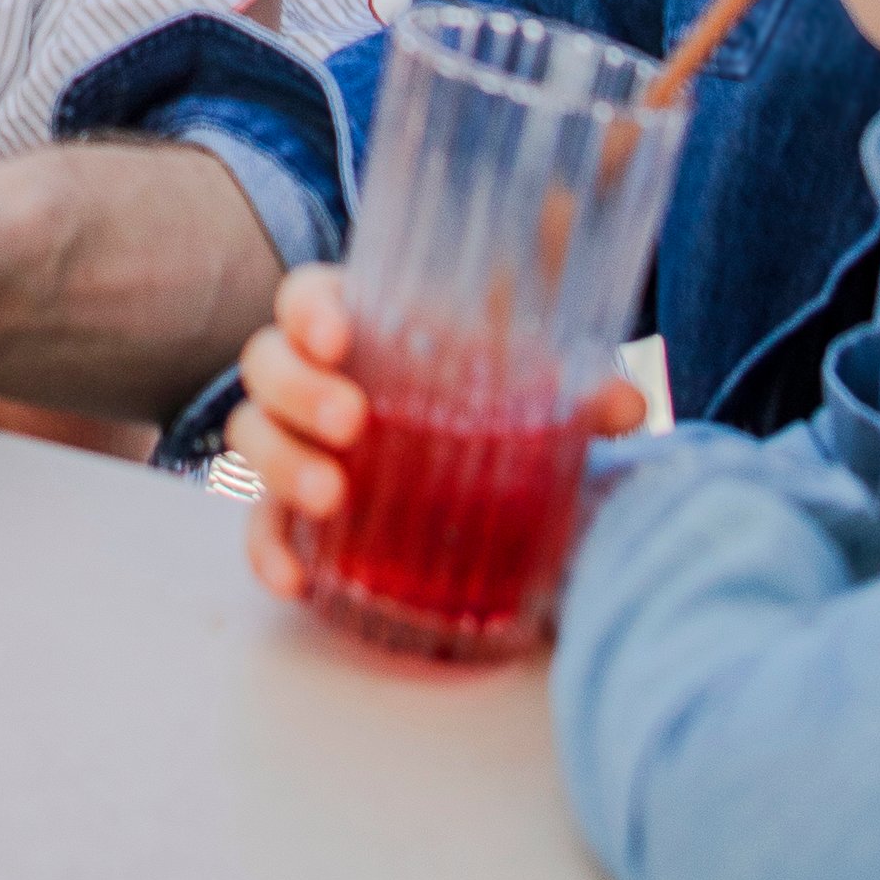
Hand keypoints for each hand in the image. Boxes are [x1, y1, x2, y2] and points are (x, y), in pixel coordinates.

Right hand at [228, 271, 647, 604]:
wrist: (462, 462)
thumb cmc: (479, 391)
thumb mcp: (525, 380)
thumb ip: (573, 384)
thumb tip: (628, 404)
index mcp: (355, 322)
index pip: (306, 298)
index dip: (309, 312)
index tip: (339, 336)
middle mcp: (309, 376)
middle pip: (265, 365)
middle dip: (299, 392)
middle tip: (353, 424)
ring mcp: (294, 442)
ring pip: (252, 438)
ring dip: (282, 466)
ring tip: (333, 498)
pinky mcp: (292, 508)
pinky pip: (260, 525)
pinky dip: (269, 550)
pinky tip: (296, 581)